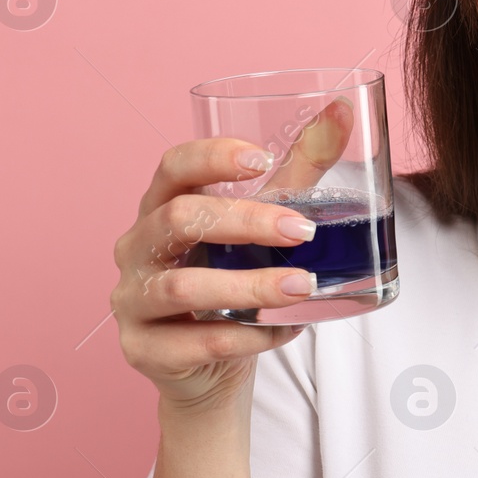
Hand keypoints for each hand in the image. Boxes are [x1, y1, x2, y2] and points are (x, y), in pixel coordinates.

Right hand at [108, 137, 328, 411]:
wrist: (210, 366)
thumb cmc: (233, 280)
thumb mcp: (264, 224)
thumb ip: (298, 172)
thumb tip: (345, 110)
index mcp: (161, 207)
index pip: (172, 168)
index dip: (211, 158)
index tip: (262, 160)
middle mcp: (137, 248)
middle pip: (177, 220)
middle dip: (245, 221)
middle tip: (303, 231)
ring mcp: (132, 300)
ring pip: (182, 287)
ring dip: (249, 286)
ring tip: (304, 286)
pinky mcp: (143, 349)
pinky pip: (194, 342)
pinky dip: (246, 336)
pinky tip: (285, 329)